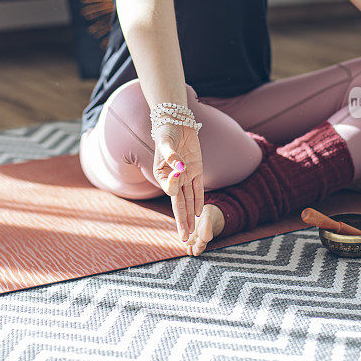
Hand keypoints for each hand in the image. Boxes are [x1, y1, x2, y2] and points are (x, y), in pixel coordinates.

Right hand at [152, 122, 203, 241]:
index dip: (174, 186)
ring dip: (190, 216)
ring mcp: (185, 176)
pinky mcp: (196, 170)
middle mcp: (173, 178)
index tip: (178, 174)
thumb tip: (179, 167)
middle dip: (182, 221)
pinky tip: (198, 214)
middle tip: (185, 238)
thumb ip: (171, 154)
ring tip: (192, 232)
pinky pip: (198, 189)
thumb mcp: (166, 141)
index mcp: (161, 173)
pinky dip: (198, 201)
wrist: (177, 122)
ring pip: (188, 200)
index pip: (170, 187)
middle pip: (179, 203)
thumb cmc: (167, 132)